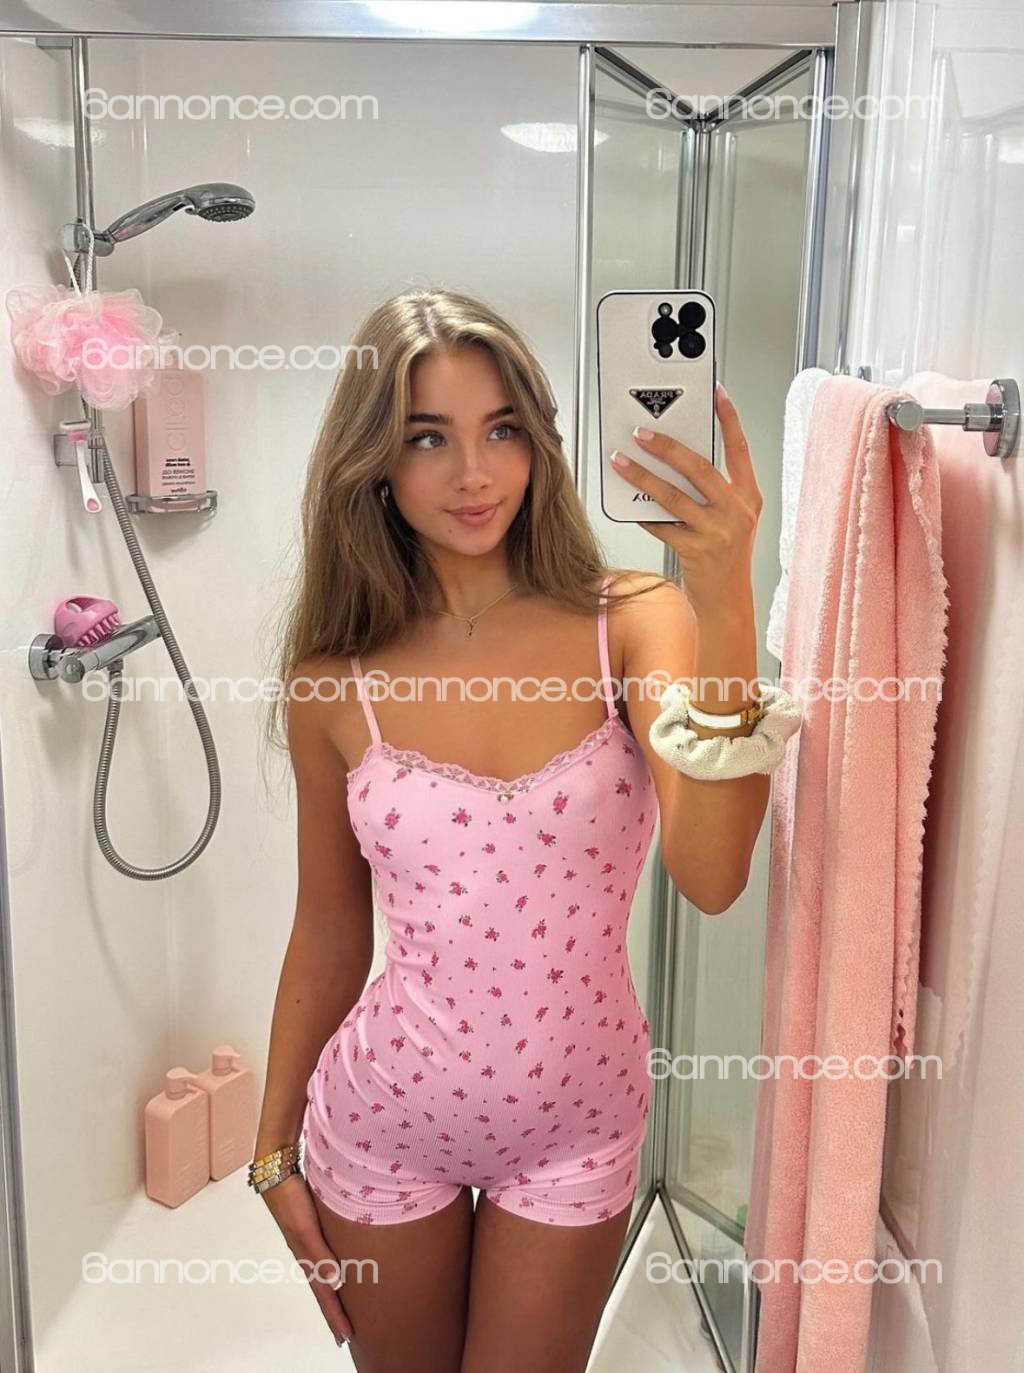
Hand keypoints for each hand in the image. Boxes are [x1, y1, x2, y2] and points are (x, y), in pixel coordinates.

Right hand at [261, 1172, 354, 1346]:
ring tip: (343, 1305)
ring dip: (333, 1291)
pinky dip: (332, 1267)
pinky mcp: (310, 1224)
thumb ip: (320, 1255)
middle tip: (344, 1332)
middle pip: (323, 1288)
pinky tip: (338, 1265)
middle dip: (333, 1310)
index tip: (345, 1338)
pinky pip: (324, 1254)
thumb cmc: (291, 1198)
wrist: (276, 1169)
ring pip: (324, 1272)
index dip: (334, 1316)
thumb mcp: (306, 1229)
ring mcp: (308, 1238)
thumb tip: (336, 1284)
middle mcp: (307, 1251)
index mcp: (306, 1257)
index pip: (324, 1294)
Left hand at [609, 383, 761, 618]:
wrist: (728, 600)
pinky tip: (629, 502)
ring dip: (643, 476)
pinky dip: (644, 513)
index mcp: (749, 496)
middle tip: (642, 432)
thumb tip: (675, 458)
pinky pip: (662, 525)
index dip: (729, 419)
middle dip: (667, 446)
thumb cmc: (725, 554)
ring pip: (674, 495)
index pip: (739, 449)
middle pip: (699, 468)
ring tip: (621, 462)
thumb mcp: (731, 517)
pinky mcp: (696, 551)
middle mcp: (737, 511)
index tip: (715, 393)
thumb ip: (714, 490)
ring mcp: (717, 532)